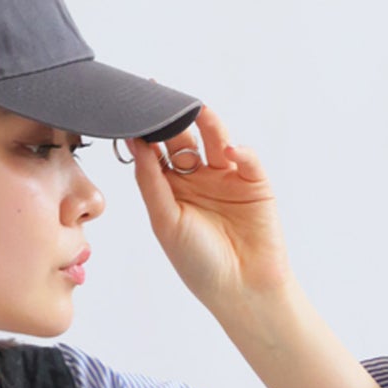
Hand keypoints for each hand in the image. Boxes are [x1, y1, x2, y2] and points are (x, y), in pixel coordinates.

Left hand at [125, 101, 293, 313]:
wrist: (241, 289)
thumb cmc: (198, 262)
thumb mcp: (165, 222)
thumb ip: (151, 183)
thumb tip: (135, 145)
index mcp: (171, 190)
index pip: (156, 153)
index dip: (146, 132)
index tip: (133, 108)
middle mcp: (198, 179)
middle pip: (184, 139)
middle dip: (174, 119)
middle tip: (163, 98)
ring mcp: (227, 177)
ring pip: (216, 140)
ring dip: (208, 124)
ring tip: (197, 111)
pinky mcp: (255, 182)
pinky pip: (248, 158)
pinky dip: (241, 151)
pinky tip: (230, 152)